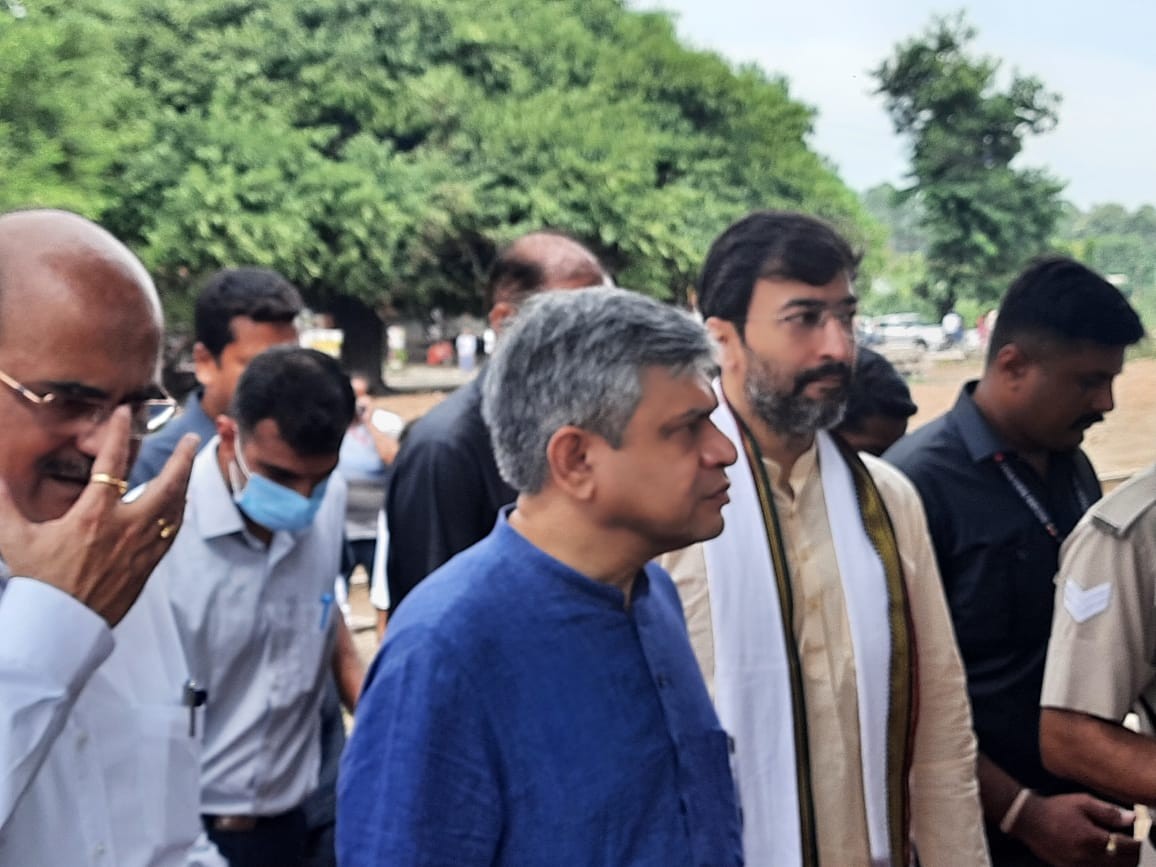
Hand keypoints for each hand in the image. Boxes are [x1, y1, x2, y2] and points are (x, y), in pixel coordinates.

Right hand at [0, 406, 198, 626]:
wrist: (61, 626)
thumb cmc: (39, 583)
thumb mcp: (14, 540)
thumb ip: (4, 505)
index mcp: (94, 516)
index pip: (112, 464)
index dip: (119, 435)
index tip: (126, 414)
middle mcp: (126, 527)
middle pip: (167, 485)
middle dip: (183, 459)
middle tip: (194, 439)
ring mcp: (142, 547)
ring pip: (175, 508)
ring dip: (185, 483)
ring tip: (190, 465)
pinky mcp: (149, 565)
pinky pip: (172, 532)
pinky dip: (178, 513)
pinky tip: (179, 505)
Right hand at [1014, 792, 1138, 865]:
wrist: (1028, 819)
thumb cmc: (1054, 809)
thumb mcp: (1082, 802)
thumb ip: (1108, 812)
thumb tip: (1131, 819)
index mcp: (1092, 839)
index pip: (1127, 847)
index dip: (1136, 841)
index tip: (1136, 835)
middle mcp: (1087, 857)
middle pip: (1124, 864)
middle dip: (1132, 854)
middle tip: (1131, 843)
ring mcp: (1079, 866)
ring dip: (1120, 862)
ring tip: (1118, 850)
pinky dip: (1105, 865)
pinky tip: (1102, 856)